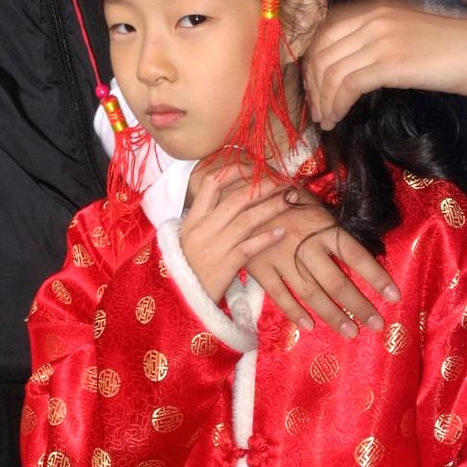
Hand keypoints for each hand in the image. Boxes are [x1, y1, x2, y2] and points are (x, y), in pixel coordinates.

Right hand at [180, 163, 290, 302]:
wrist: (177, 301)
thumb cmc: (185, 269)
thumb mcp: (188, 240)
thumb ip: (205, 221)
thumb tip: (228, 202)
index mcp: (192, 219)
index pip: (212, 184)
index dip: (234, 171)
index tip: (254, 166)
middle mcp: (202, 229)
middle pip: (236, 198)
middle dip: (263, 187)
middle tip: (282, 180)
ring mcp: (214, 246)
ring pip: (247, 219)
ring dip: (271, 207)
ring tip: (289, 199)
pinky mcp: (224, 265)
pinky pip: (249, 247)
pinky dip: (266, 238)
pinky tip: (280, 231)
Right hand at [245, 188, 398, 336]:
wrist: (239, 192)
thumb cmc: (282, 195)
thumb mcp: (312, 201)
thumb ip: (330, 226)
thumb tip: (357, 252)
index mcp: (322, 225)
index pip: (355, 255)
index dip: (376, 276)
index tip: (394, 296)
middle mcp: (305, 244)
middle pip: (336, 281)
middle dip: (359, 305)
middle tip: (376, 324)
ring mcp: (281, 257)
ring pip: (311, 293)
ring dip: (332, 314)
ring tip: (350, 331)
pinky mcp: (260, 267)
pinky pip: (279, 294)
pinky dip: (294, 312)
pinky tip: (309, 326)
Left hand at [304, 0, 466, 129]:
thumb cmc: (451, 47)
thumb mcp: (404, 31)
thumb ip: (374, 38)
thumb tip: (346, 64)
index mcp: (374, 7)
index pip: (325, 30)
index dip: (312, 59)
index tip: (313, 84)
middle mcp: (372, 18)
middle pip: (322, 51)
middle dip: (312, 83)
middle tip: (315, 107)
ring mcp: (380, 38)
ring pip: (331, 70)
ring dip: (322, 100)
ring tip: (325, 119)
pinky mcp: (389, 63)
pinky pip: (347, 85)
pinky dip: (336, 104)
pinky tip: (337, 118)